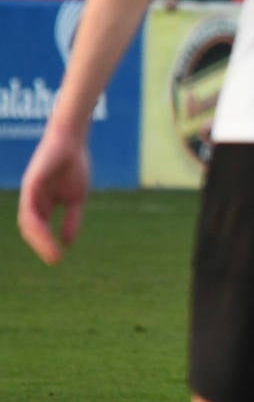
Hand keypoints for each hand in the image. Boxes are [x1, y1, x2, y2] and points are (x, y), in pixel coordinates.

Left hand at [17, 129, 90, 264]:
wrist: (71, 141)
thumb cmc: (74, 165)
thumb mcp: (76, 198)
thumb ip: (72, 219)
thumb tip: (68, 243)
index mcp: (43, 204)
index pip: (40, 229)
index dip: (46, 244)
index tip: (57, 259)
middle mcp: (32, 201)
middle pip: (31, 229)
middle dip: (42, 246)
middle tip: (55, 261)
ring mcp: (30, 194)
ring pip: (28, 223)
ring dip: (39, 240)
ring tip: (52, 252)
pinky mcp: (30, 185)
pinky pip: (29, 209)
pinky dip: (36, 224)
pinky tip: (44, 232)